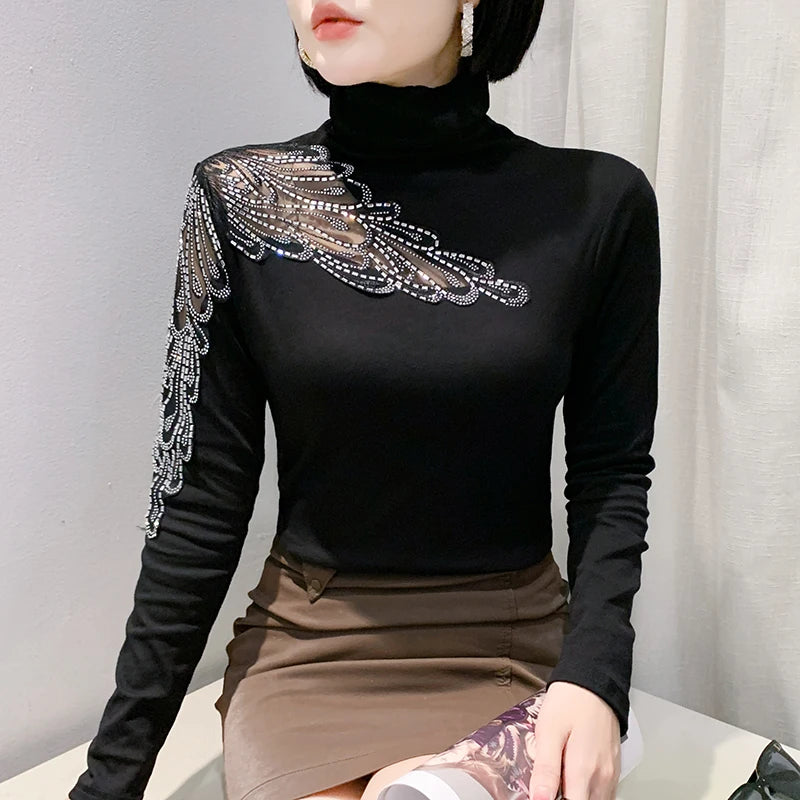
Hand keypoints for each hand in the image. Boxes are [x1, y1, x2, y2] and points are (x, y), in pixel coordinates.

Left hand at [528, 681, 620, 799]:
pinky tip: (574, 777)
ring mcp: (611, 774)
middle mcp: (602, 778)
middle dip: (566, 797)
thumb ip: (545, 769)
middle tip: (548, 783)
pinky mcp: (614, 768)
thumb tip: (538, 799)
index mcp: (584, 771)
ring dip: (577, 795)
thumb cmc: (570, 702)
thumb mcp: (548, 731)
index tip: (543, 794)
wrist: (593, 681)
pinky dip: (588, 792)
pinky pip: (603, 793)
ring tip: (560, 778)